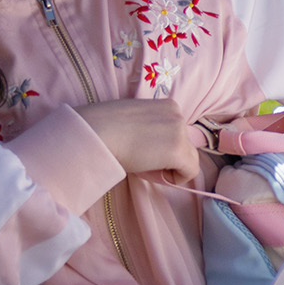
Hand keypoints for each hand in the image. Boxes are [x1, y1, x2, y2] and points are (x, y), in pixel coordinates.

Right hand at [74, 99, 198, 180]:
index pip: (176, 133)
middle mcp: (178, 114)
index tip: (140, 151)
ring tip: (142, 166)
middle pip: (184, 146)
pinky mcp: (178, 150)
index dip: (160, 147)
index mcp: (168, 105)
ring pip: (188, 159)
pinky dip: (175, 178)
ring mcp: (180, 131)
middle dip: (165, 158)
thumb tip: (158, 150)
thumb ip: (150, 130)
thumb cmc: (102, 128)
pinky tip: (151, 173)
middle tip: (139, 161)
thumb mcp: (133, 122)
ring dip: (168, 167)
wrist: (92, 132)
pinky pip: (190, 171)